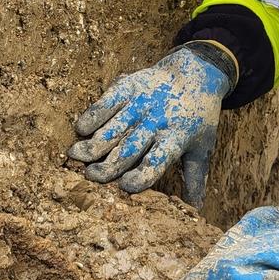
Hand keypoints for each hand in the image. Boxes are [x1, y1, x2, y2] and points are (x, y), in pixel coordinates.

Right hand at [68, 44, 235, 206]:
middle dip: (109, 165)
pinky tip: (81, 128)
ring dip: (94, 143)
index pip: (158, 161)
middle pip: (129, 148)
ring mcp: (142, 103)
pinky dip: (94, 114)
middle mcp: (157, 121)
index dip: (141, 175)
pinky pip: (108, 102)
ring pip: (114, 127)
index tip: (125, 186)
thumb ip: (195, 176)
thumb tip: (196, 208)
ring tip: (76, 155)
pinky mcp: (129, 86)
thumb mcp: (202, 145)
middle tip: (90, 177)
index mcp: (176, 138)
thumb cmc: (198, 115)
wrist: (197, 70)